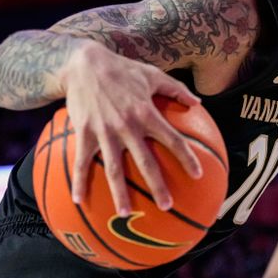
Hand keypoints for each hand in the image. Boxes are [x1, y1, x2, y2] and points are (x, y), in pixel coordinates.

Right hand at [64, 42, 202, 215]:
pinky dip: (79, 182)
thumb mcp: (153, 74)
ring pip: (114, 169)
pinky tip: (79, 201)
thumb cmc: (123, 69)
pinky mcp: (84, 133)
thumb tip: (198, 103)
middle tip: (167, 206)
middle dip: (157, 186)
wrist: (84, 63)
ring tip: (125, 214)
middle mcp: (128, 125)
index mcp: (147, 113)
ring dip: (119, 194)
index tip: (198, 175)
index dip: (187, 158)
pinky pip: (81, 163)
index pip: (173, 139)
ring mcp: (104, 132)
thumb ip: (177, 90)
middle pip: (146, 162)